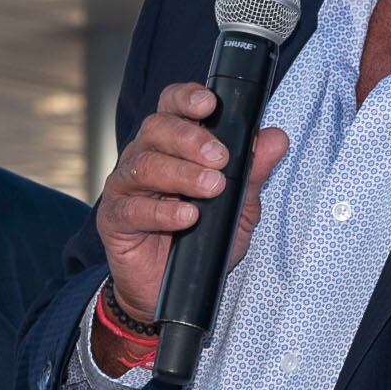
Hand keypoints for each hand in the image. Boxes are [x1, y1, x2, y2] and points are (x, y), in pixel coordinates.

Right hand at [95, 81, 288, 328]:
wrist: (168, 291)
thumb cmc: (202, 241)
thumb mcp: (238, 207)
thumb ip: (254, 173)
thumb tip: (275, 138)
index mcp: (172, 146)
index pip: (172, 107)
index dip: (186, 98)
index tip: (209, 104)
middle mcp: (145, 158)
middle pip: (157, 129)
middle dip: (191, 139)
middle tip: (219, 159)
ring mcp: (126, 188)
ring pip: (145, 164)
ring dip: (182, 173)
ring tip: (211, 188)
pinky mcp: (115, 220)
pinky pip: (133, 209)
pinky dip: (163, 212)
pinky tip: (187, 216)